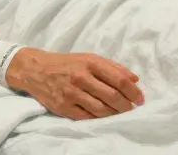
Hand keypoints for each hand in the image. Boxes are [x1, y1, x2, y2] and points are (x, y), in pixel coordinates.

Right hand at [6, 49, 144, 119]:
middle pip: (112, 96)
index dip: (134, 92)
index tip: (141, 99)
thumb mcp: (89, 58)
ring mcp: (72, 93)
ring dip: (115, 114)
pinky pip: (88, 117)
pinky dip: (99, 118)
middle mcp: (81, 77)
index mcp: (91, 63)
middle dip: (127, 106)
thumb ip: (113, 67)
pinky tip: (103, 116)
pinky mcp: (64, 107)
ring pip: (101, 109)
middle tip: (131, 109)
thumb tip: (135, 79)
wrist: (36, 69)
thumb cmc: (67, 63)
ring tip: (119, 113)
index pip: (119, 80)